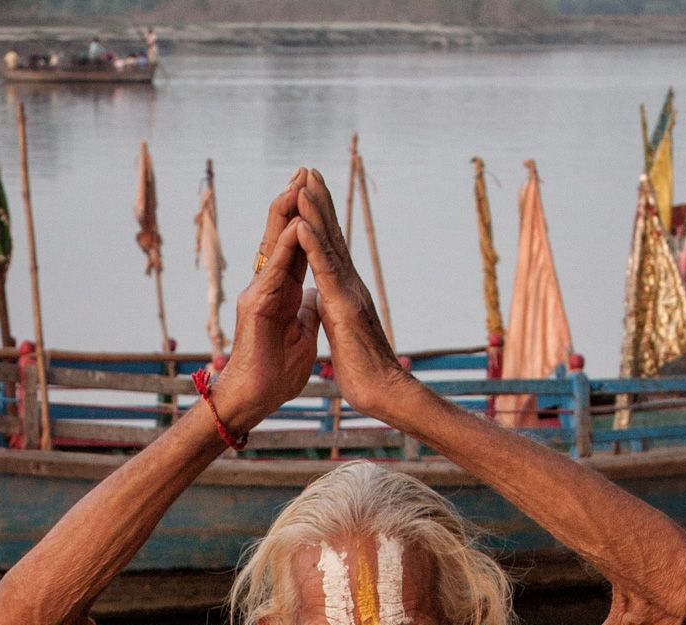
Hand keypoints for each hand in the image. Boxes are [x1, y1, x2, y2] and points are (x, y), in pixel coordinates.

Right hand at [214, 172, 320, 433]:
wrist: (258, 397)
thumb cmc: (276, 372)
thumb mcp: (302, 334)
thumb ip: (306, 312)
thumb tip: (314, 299)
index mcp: (281, 291)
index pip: (296, 247)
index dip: (307, 220)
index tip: (318, 192)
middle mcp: (267, 286)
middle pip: (282, 235)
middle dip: (293, 202)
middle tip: (306, 169)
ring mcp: (259, 293)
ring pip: (274, 243)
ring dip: (287, 212)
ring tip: (300, 182)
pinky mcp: (256, 305)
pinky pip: (274, 269)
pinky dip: (286, 246)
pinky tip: (298, 224)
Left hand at [295, 169, 407, 419]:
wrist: (383, 392)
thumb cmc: (365, 371)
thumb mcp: (342, 334)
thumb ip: (334, 313)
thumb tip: (324, 302)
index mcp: (346, 293)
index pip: (331, 251)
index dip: (321, 221)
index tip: (310, 194)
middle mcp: (350, 286)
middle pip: (333, 237)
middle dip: (320, 203)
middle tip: (309, 171)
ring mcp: (349, 294)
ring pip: (329, 245)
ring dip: (316, 212)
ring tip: (305, 182)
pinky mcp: (344, 307)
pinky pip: (325, 271)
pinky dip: (313, 245)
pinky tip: (302, 223)